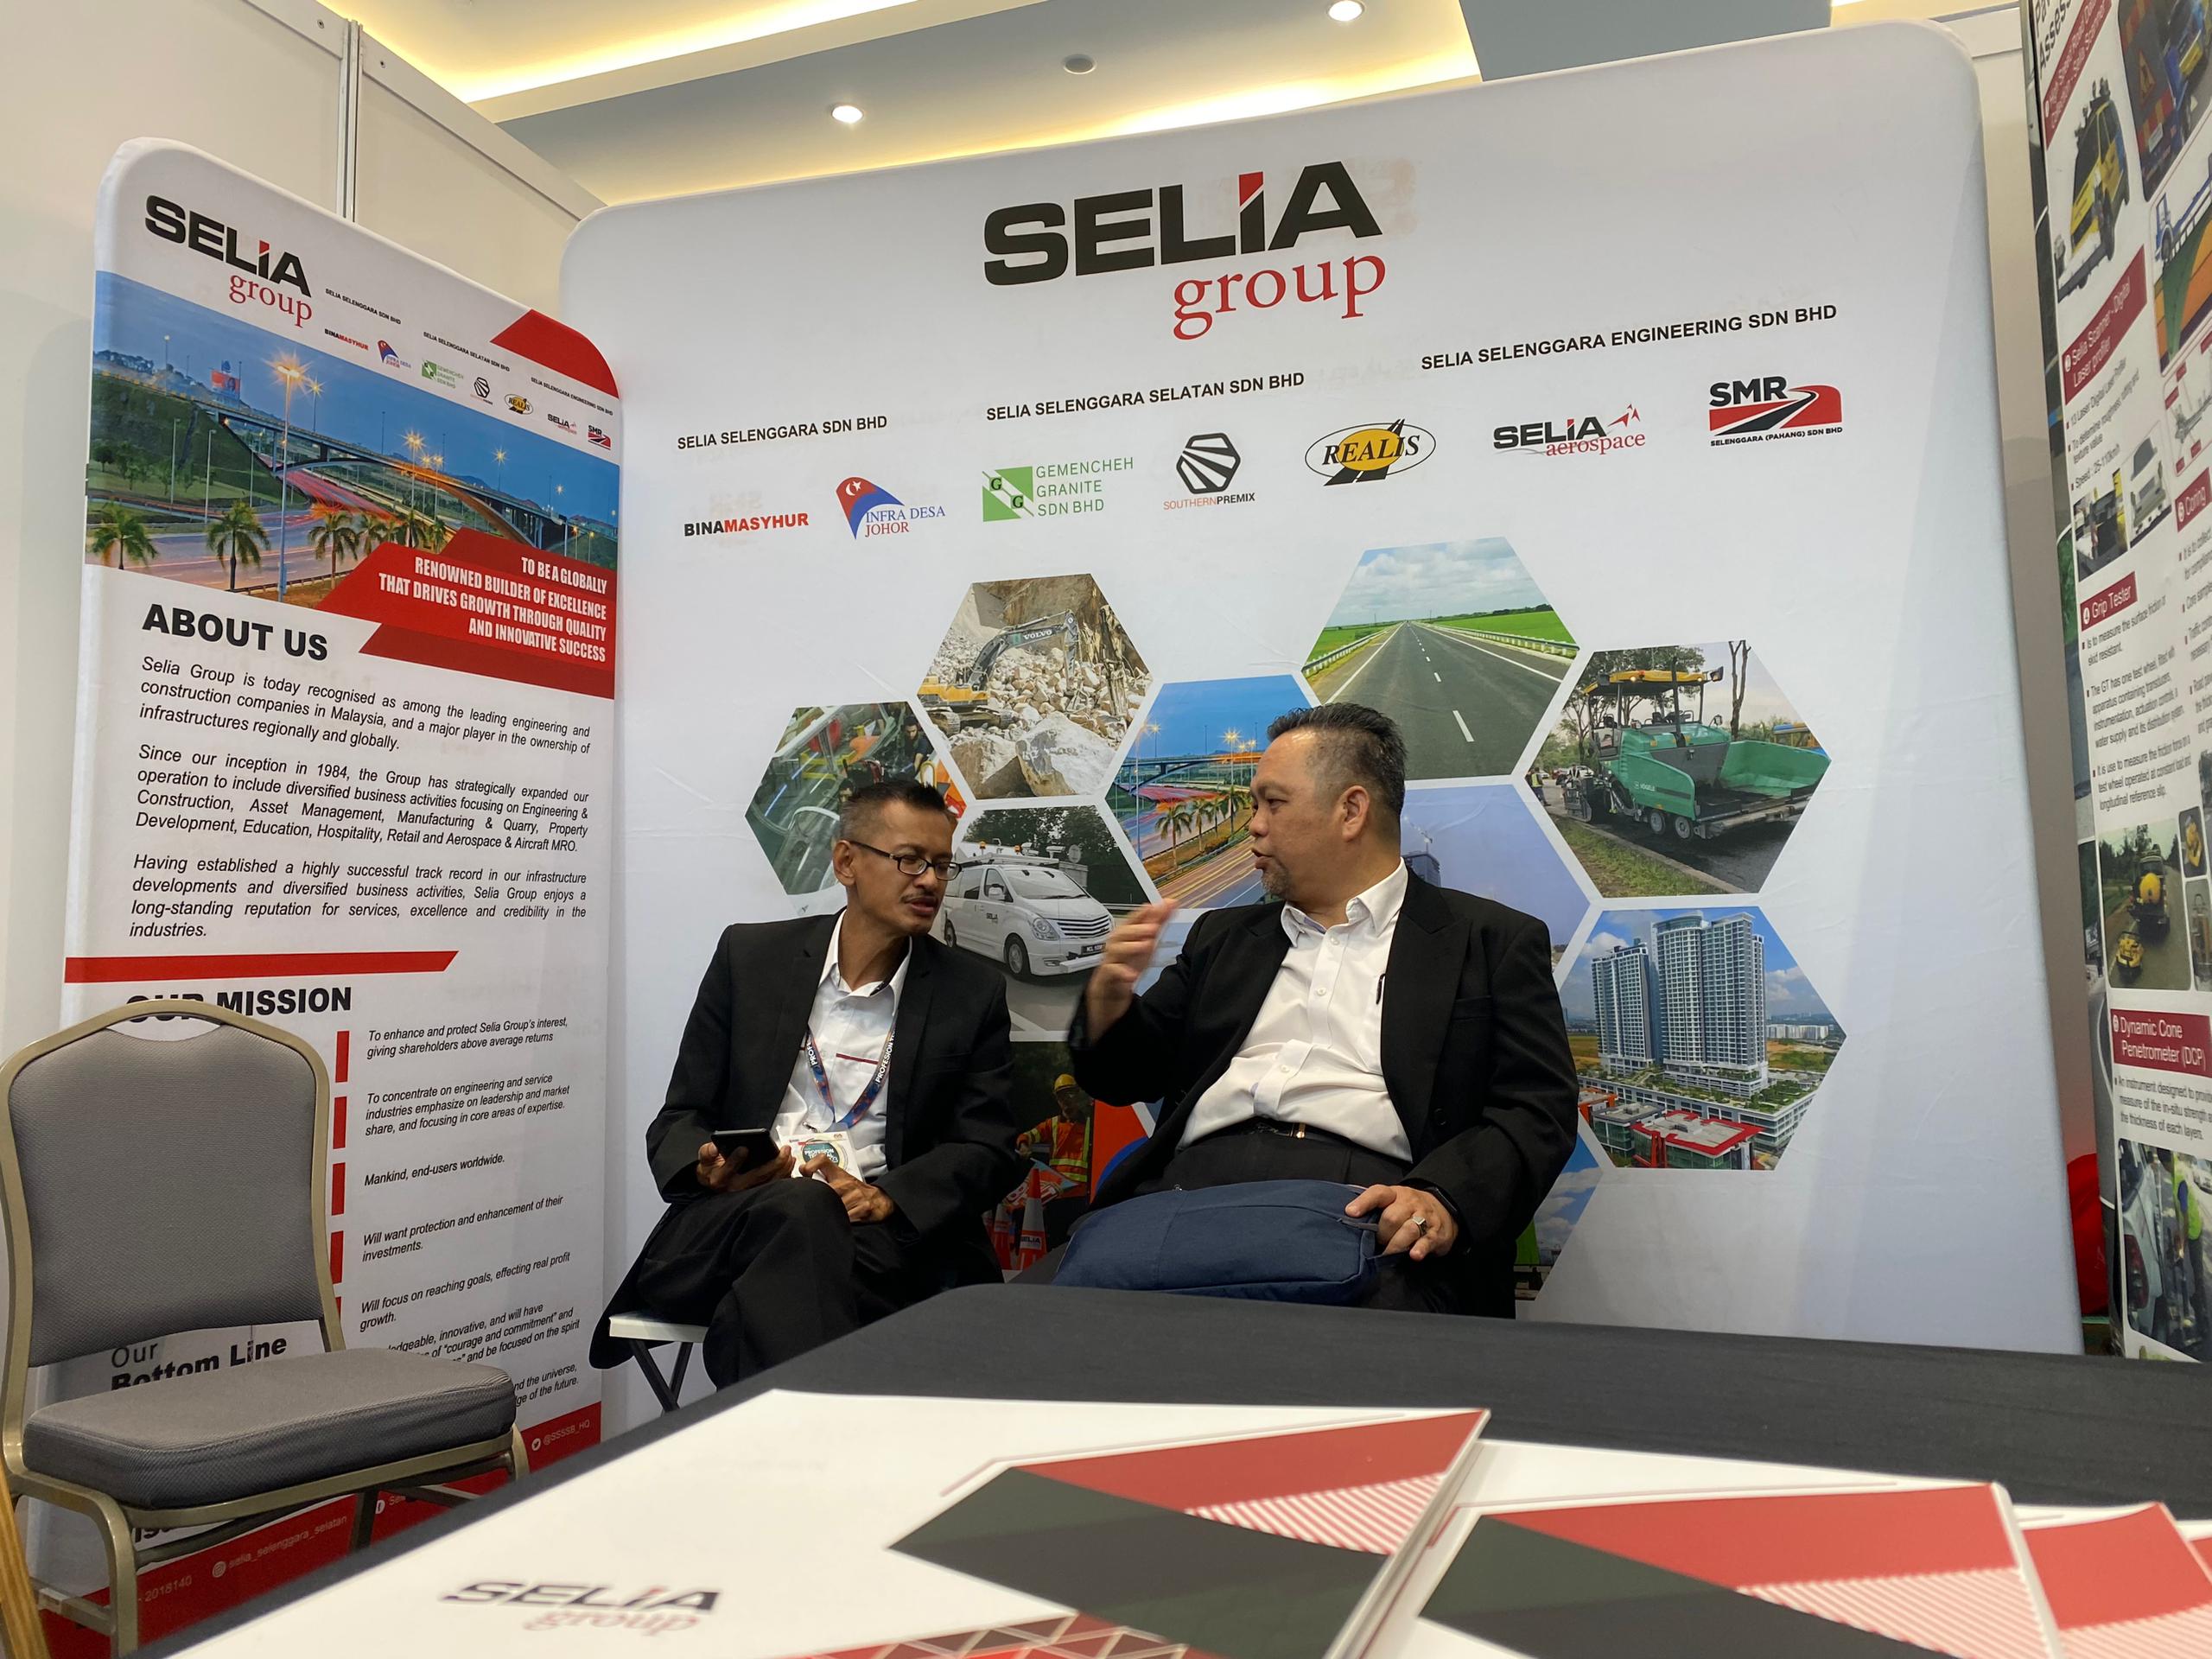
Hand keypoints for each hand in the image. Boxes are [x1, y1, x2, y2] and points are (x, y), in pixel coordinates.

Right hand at [694, 1142, 794, 1193]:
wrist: (714, 1182)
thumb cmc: (712, 1168)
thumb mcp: (704, 1160)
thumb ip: (707, 1152)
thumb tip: (713, 1148)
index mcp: (721, 1178)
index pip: (729, 1169)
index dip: (736, 1160)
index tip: (744, 1148)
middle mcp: (736, 1188)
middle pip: (757, 1176)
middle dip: (773, 1163)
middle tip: (784, 1149)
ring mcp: (749, 1192)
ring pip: (769, 1182)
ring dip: (782, 1168)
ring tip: (789, 1154)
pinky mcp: (759, 1193)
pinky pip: (774, 1185)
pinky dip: (785, 1175)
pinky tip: (790, 1163)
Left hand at [802, 1154, 895, 1222]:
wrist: (879, 1200)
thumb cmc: (855, 1191)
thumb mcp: (839, 1178)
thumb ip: (821, 1173)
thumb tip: (802, 1169)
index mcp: (838, 1174)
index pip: (822, 1160)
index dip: (810, 1165)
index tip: (805, 1173)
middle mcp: (846, 1183)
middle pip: (825, 1191)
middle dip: (818, 1200)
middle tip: (815, 1206)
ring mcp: (856, 1195)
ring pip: (834, 1207)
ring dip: (829, 1213)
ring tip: (828, 1215)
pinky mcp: (864, 1208)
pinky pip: (846, 1218)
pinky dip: (841, 1221)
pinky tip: (840, 1221)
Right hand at [1084, 900, 1176, 1035]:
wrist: (1110, 996)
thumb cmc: (1128, 966)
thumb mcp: (1146, 945)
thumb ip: (1158, 923)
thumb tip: (1170, 902)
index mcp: (1125, 937)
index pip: (1131, 921)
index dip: (1141, 914)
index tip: (1153, 906)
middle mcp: (1115, 947)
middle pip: (1120, 934)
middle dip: (1136, 929)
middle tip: (1153, 928)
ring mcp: (1109, 962)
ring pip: (1114, 951)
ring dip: (1130, 947)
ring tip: (1146, 945)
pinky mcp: (1105, 979)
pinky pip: (1110, 974)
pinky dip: (1121, 973)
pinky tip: (1132, 975)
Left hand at [1346, 1184, 1457, 1260]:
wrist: (1445, 1208)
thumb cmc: (1409, 1207)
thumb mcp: (1393, 1200)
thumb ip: (1373, 1204)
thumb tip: (1347, 1210)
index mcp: (1395, 1194)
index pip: (1378, 1193)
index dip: (1364, 1202)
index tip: (1350, 1212)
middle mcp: (1410, 1203)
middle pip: (1392, 1217)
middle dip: (1381, 1233)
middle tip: (1377, 1242)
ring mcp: (1424, 1218)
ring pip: (1408, 1229)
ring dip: (1395, 1244)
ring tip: (1388, 1253)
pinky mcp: (1435, 1234)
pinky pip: (1427, 1241)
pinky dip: (1420, 1249)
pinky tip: (1414, 1255)